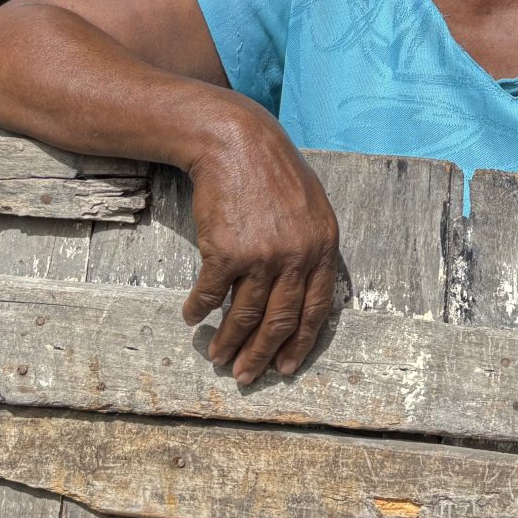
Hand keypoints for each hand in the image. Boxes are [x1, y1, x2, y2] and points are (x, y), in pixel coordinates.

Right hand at [181, 96, 339, 385]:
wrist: (236, 142)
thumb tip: (305, 292)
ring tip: (218, 358)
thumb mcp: (311, 206)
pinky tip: (193, 319)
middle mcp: (297, 256)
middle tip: (246, 376)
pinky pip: (210, 294)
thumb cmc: (272, 171)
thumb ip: (312, 247)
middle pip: (280, 321)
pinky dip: (199, 311)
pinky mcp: (226, 252)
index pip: (316, 310)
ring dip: (229, 342)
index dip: (300, 343)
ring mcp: (262, 256)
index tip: (286, 367)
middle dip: (262, 355)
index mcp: (323, 246)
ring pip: (245, 316)